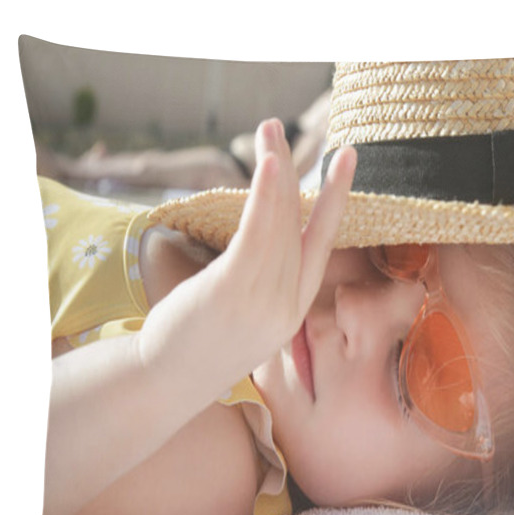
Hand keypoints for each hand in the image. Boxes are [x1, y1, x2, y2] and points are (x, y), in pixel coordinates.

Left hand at [221, 118, 356, 364]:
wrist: (168, 382)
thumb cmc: (199, 345)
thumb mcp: (244, 316)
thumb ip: (261, 280)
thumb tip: (259, 234)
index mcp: (292, 307)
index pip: (320, 246)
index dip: (334, 201)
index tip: (345, 162)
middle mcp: (287, 304)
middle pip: (297, 227)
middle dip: (297, 174)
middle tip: (288, 133)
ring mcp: (263, 300)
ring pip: (278, 225)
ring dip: (277, 173)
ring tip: (270, 131)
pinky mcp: (233, 292)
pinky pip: (256, 237)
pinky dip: (266, 199)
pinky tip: (269, 167)